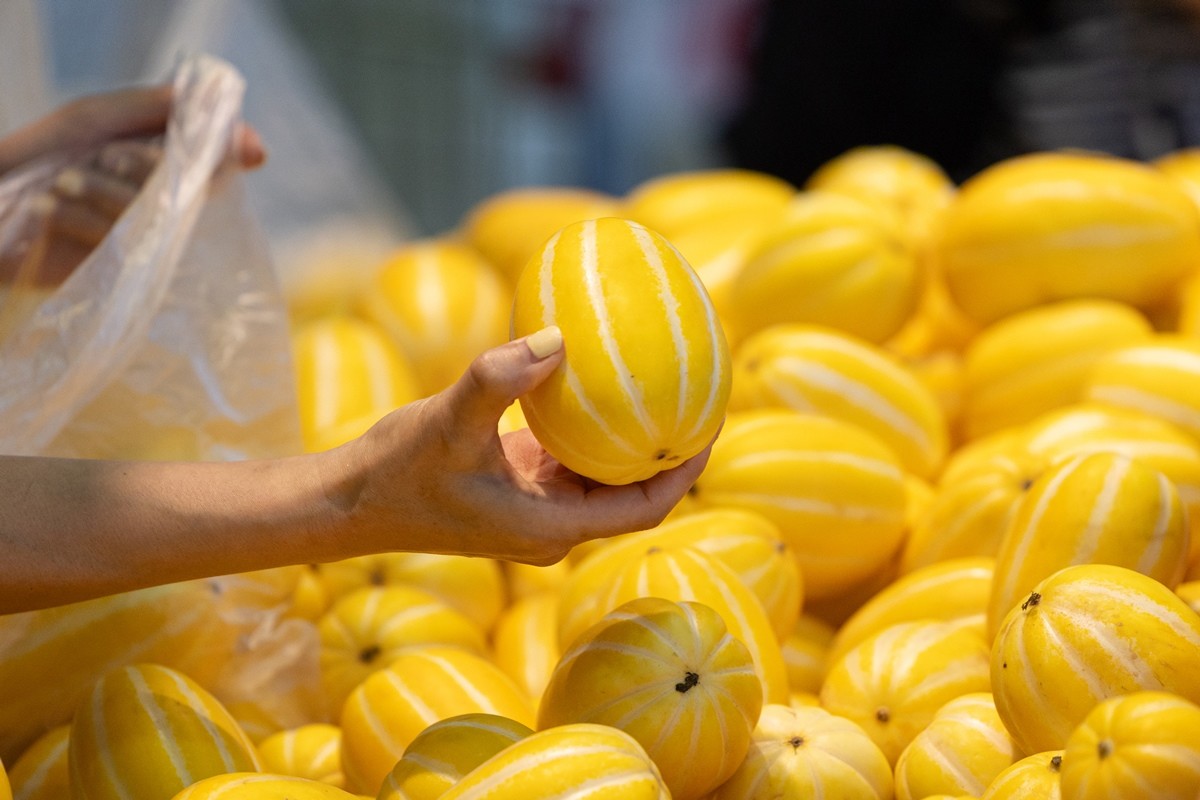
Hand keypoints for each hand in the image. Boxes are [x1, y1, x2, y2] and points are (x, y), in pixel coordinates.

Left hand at [0, 85, 264, 286]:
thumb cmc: (39, 154)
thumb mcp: (100, 117)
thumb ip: (165, 113)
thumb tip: (252, 142)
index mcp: (163, 167)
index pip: (217, 164)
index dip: (225, 157)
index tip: (248, 151)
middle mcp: (159, 206)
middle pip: (186, 190)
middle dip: (139, 166)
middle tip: (103, 158)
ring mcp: (140, 242)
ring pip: (149, 216)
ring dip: (99, 191)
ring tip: (61, 184)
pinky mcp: (116, 272)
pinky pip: (117, 243)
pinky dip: (77, 219)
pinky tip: (50, 211)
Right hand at [320, 326, 714, 565]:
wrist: (348, 503)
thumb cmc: (397, 473)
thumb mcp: (448, 423)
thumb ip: (500, 380)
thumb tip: (559, 339)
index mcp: (551, 527)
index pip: (642, 508)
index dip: (685, 472)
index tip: (711, 426)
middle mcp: (552, 523)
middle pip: (633, 493)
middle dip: (669, 451)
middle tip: (699, 396)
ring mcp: (535, 506)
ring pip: (603, 475)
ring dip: (632, 439)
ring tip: (664, 387)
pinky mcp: (517, 485)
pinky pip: (571, 458)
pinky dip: (593, 429)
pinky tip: (600, 384)